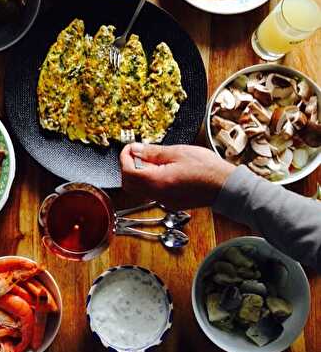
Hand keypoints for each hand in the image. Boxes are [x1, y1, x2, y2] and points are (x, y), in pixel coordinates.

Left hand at [120, 143, 235, 209]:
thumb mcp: (177, 152)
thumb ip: (152, 152)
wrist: (227, 187)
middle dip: (129, 167)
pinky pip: (153, 192)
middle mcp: (158, 195)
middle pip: (129, 184)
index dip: (124, 157)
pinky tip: (163, 169)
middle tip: (138, 153)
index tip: (130, 148)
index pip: (128, 172)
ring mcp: (165, 201)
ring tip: (153, 160)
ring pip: (140, 189)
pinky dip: (150, 180)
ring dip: (140, 174)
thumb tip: (135, 149)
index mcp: (157, 182)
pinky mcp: (171, 203)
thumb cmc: (207, 168)